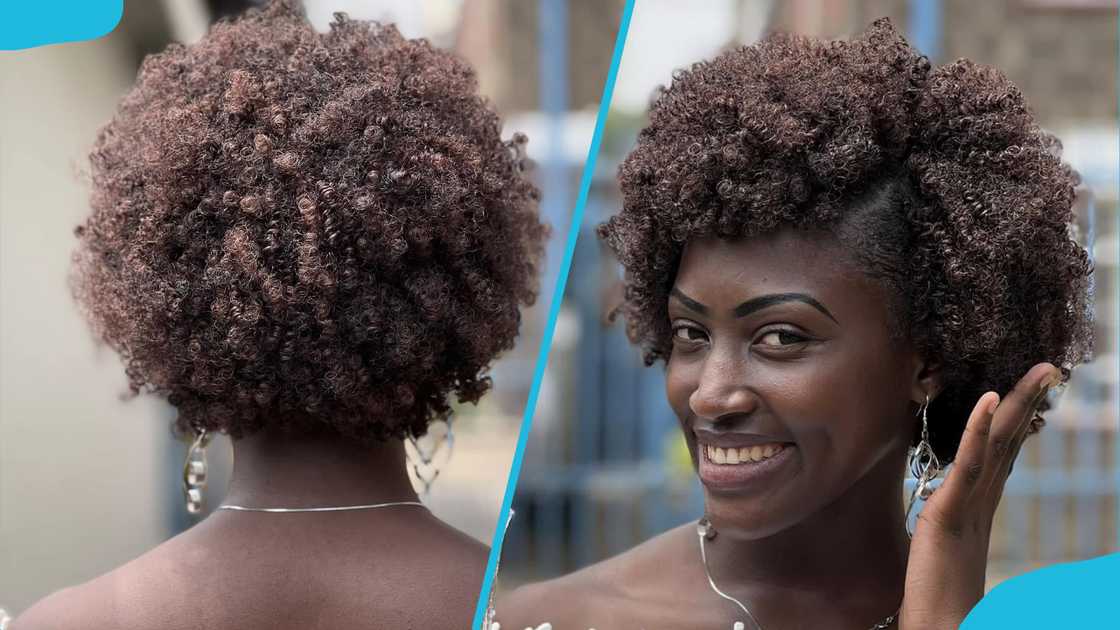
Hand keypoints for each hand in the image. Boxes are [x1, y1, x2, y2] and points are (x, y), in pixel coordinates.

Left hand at [898, 362, 1061, 629]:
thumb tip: (948, 502)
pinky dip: (979, 428)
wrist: (939, 628)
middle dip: (1028, 403)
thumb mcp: (941, 547)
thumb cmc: (938, 597)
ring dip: (1017, 403)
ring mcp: (967, 506)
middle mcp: (979, 502)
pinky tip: (991, 397)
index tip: (1032, 390)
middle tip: (1049, 369)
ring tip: (1040, 371)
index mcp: (977, 508)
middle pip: (1007, 442)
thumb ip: (950, 523)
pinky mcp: (949, 512)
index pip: (1001, 453)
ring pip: (997, 444)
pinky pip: (968, 463)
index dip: (1016, 420)